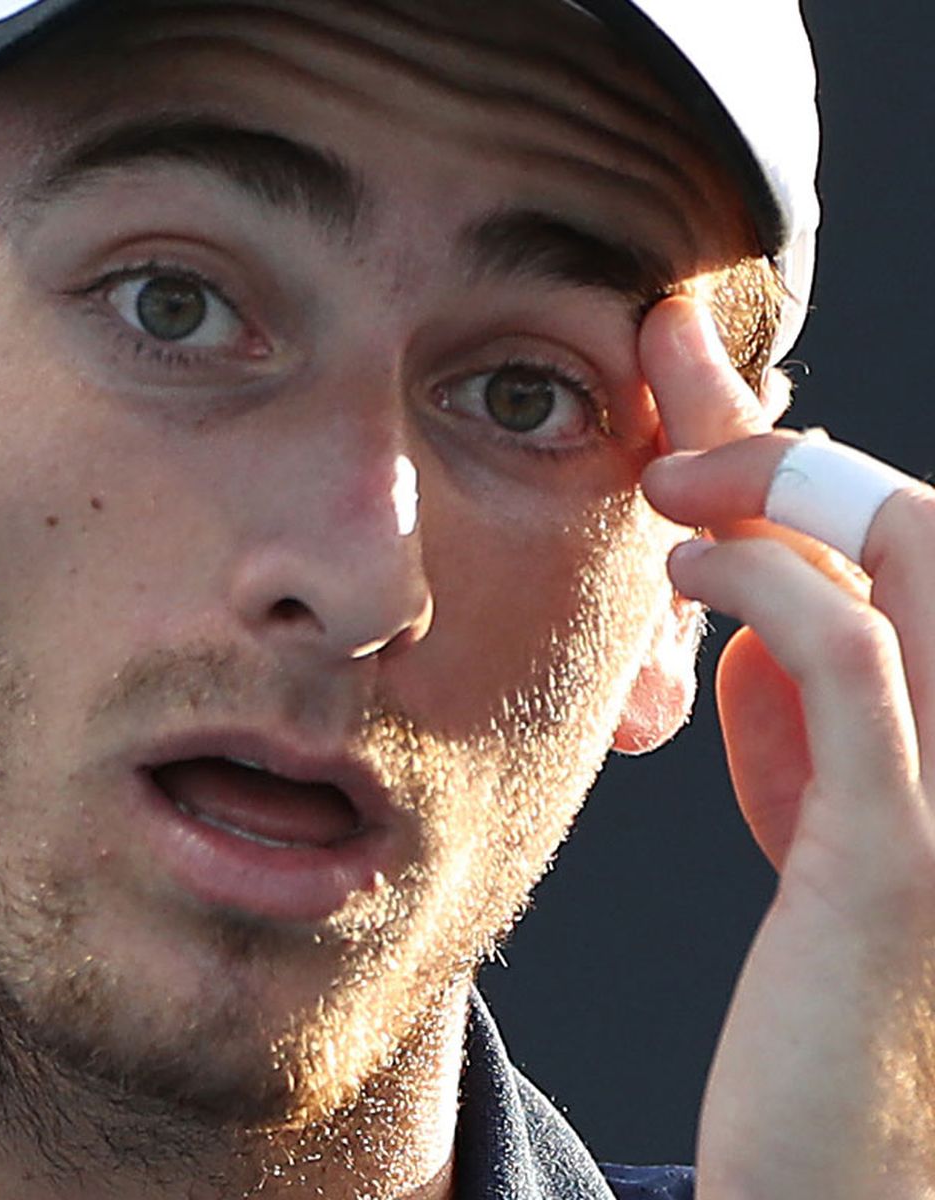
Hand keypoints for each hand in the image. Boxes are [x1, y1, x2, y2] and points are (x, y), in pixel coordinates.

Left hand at [639, 296, 934, 1198]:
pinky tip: (682, 553)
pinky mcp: (907, 855)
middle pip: (912, 515)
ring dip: (783, 476)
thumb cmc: (822, 996)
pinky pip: (854, 658)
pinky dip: (770, 579)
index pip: (898, 542)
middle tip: (666, 358)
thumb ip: (806, 722)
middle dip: (784, 427)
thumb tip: (751, 621)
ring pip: (917, 548)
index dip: (795, 452)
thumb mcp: (824, 831)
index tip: (691, 390)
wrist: (837, 1167)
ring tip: (666, 470)